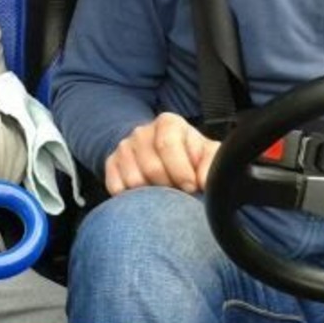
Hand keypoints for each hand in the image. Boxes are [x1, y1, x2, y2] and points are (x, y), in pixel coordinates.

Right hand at [104, 112, 220, 195]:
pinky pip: (117, 188)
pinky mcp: (111, 164)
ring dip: (151, 195)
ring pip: (134, 181)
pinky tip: (146, 196)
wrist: (161, 154)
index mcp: (168, 123)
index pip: (167, 145)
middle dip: (168, 187)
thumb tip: (206, 182)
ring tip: (163, 194)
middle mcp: (142, 131)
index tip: (190, 187)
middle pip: (152, 168)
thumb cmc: (190, 155)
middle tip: (178, 194)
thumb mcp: (207, 154)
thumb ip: (212, 163)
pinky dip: (132, 199)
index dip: (180, 171)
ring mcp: (124, 148)